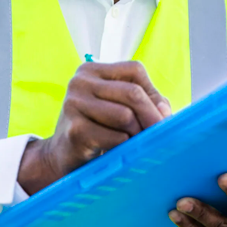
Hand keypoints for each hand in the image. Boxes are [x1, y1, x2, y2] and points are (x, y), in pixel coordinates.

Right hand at [17, 61, 170, 194]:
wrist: (62, 156)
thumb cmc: (98, 129)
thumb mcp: (119, 108)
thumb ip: (145, 102)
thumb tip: (164, 111)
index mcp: (92, 70)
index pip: (134, 70)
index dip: (152, 93)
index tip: (161, 115)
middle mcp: (80, 82)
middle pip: (132, 93)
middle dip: (152, 116)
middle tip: (160, 134)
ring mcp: (74, 104)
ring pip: (125, 115)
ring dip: (136, 134)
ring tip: (132, 143)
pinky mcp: (74, 130)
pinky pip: (115, 137)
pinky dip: (123, 147)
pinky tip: (115, 150)